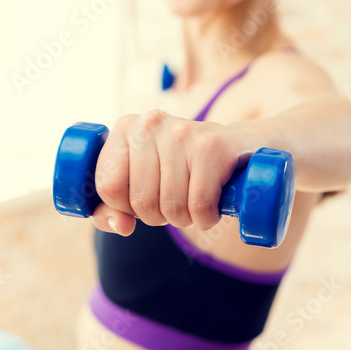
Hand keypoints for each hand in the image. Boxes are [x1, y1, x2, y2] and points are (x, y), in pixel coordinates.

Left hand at [92, 109, 250, 236]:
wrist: (241, 145)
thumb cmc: (183, 169)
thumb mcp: (142, 180)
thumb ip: (113, 208)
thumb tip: (121, 226)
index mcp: (126, 128)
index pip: (109, 186)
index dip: (125, 208)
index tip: (143, 200)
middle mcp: (150, 124)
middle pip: (141, 202)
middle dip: (159, 217)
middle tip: (174, 202)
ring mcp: (182, 132)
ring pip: (171, 207)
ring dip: (185, 219)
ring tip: (194, 202)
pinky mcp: (212, 146)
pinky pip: (199, 206)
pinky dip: (206, 218)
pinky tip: (212, 206)